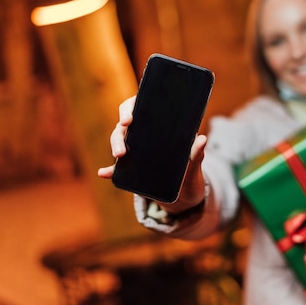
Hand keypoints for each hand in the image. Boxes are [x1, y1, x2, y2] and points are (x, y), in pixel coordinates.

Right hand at [97, 95, 208, 213]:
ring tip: (120, 154)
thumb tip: (202, 139)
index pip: (143, 108)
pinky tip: (103, 173)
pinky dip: (109, 171)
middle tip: (125, 126)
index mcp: (161, 128)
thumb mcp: (195, 166)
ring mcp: (137, 152)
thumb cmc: (190, 176)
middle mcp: (146, 136)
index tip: (133, 114)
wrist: (184, 199)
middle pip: (127, 124)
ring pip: (120, 141)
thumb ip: (197, 154)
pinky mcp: (131, 170)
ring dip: (116, 144)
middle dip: (122, 125)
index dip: (134, 106)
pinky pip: (117, 169)